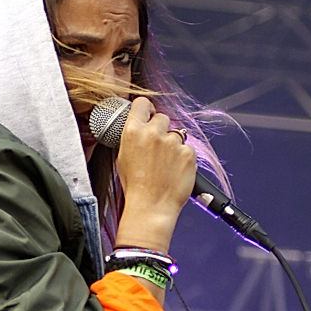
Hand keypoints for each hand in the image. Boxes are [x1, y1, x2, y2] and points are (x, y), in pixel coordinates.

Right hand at [113, 97, 195, 253]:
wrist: (151, 206)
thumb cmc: (135, 186)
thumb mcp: (123, 157)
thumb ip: (133, 137)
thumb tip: (139, 127)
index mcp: (133, 131)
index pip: (142, 103)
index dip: (146, 108)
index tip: (149, 113)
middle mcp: (153, 133)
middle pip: (162, 117)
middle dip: (161, 129)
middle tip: (158, 147)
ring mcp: (173, 143)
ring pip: (177, 134)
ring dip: (173, 145)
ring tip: (165, 164)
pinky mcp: (188, 153)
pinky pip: (187, 149)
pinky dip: (183, 158)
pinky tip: (174, 170)